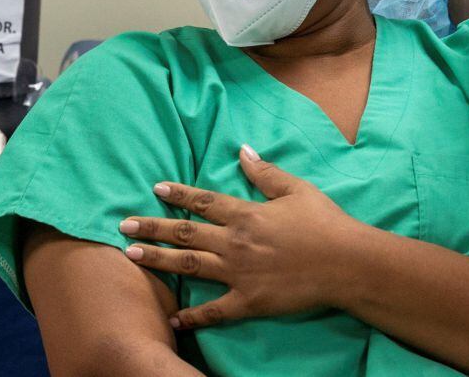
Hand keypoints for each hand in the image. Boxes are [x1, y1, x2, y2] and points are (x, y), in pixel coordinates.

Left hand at [118, 145, 363, 328]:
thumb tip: (242, 150)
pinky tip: (174, 319)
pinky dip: (193, 316)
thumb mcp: (298, 189)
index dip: (179, 194)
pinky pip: (214, 311)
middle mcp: (236, 242)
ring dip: (158, 260)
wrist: (345, 262)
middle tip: (123, 224)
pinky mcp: (248, 301)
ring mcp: (239, 273)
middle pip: (186, 233)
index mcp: (247, 214)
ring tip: (131, 255)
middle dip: (153, 227)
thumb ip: (266, 173)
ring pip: (189, 266)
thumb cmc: (325, 223)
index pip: (204, 201)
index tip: (155, 189)